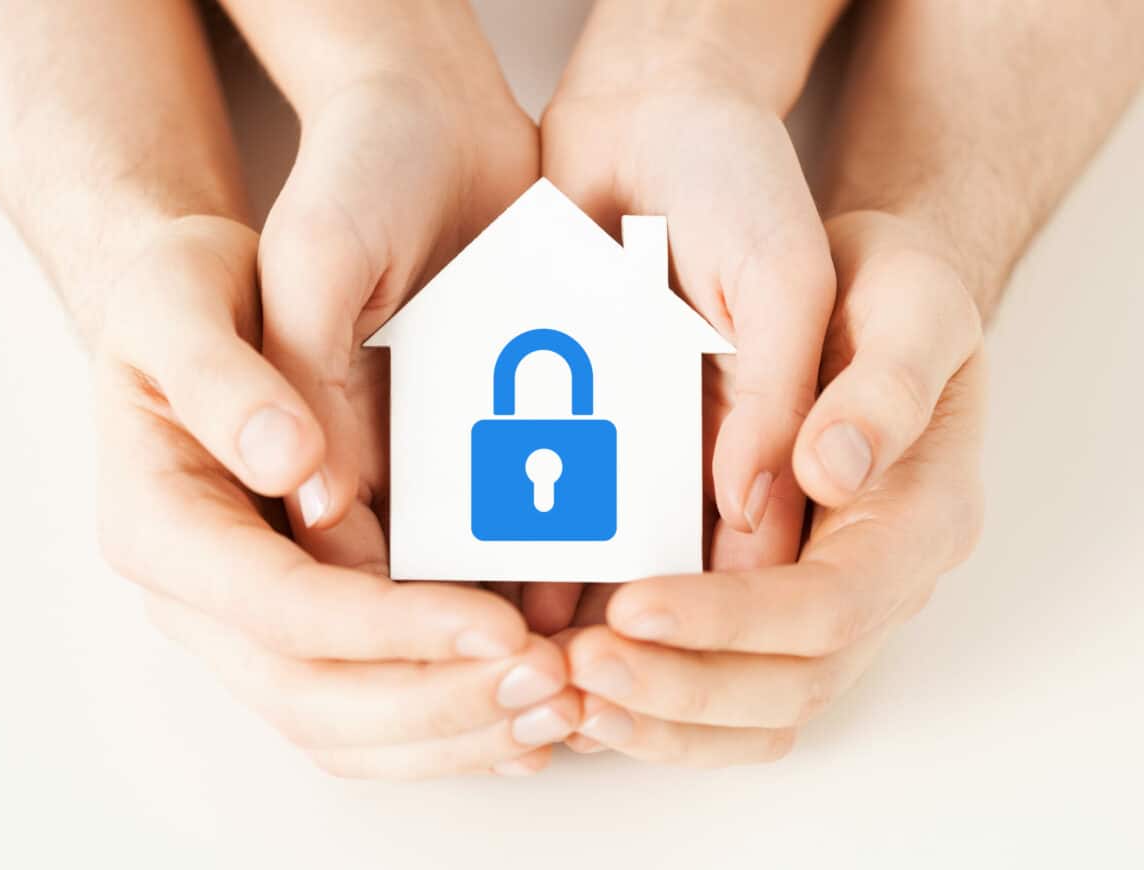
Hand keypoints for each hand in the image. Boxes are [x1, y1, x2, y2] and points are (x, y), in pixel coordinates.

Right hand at [93, 216, 577, 779]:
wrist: (199, 317)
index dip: (388, 628)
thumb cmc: (187, 297)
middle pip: (314, 698)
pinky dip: (451, 724)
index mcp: (161, 526)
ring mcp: (251, 626)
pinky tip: (529, 716)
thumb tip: (294, 470)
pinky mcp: (308, 627)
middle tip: (553, 684)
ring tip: (561, 706)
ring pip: (348, 728)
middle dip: (438, 701)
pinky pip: (373, 711)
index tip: (497, 628)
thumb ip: (223, 380)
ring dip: (456, 731)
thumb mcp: (180, 299)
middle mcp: (200, 599)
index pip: (277, 607)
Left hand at [562, 211, 985, 764]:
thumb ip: (884, 389)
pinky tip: (577, 686)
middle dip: (679, 688)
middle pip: (790, 684)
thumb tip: (828, 473)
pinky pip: (720, 679)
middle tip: (575, 669)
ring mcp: (824, 599)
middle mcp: (877, 580)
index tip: (634, 607)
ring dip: (659, 715)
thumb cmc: (892, 296)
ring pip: (753, 706)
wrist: (865, 301)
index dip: (732, 619)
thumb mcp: (911, 306)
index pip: (833, 605)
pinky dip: (652, 699)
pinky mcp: (770, 597)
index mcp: (921, 520)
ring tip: (564, 695)